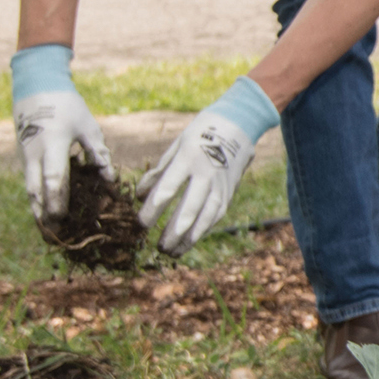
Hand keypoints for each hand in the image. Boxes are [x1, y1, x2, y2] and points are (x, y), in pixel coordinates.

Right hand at [8, 45, 113, 220]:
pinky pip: (29, 182)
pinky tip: (44, 214)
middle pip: (35, 190)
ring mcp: (26, 156)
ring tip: (47, 233)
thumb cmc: (67, 106)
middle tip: (53, 235)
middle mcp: (35, 153)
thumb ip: (99, 153)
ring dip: (37, 211)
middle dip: (43, 214)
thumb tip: (110, 180)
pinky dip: (36, 199)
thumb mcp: (88, 126)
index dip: (57, 201)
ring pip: (29, 189)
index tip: (62, 219)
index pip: (53, 178)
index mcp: (53, 144)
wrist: (35, 88)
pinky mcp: (23, 158)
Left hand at [137, 76, 280, 257]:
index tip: (140, 223)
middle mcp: (206, 174)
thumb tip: (140, 196)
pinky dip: (201, 231)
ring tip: (172, 252)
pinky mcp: (229, 193)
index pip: (167, 189)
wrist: (238, 126)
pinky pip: (215, 217)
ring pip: (205, 218)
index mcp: (188, 159)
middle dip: (172, 232)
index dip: (152, 209)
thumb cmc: (200, 134)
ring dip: (188, 238)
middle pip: (189, 209)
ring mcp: (220, 185)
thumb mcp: (177, 146)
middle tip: (158, 247)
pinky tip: (188, 242)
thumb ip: (159, 172)